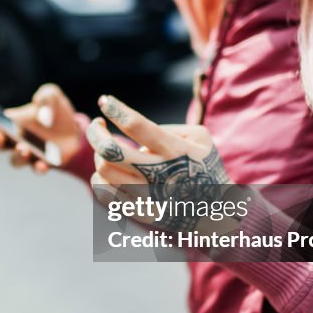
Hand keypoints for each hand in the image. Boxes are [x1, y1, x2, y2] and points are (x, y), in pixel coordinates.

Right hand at [0, 83, 82, 174]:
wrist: (76, 132)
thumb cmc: (56, 112)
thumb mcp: (53, 95)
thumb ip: (46, 95)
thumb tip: (40, 112)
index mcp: (10, 121)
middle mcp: (14, 140)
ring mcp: (27, 154)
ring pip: (14, 160)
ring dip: (16, 156)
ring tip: (24, 149)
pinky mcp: (43, 164)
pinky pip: (36, 168)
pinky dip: (38, 167)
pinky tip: (42, 164)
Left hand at [86, 94, 230, 228]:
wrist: (216, 210)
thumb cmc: (203, 166)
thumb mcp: (199, 139)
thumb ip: (167, 129)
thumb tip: (134, 132)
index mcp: (175, 151)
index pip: (137, 126)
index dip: (116, 110)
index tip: (105, 101)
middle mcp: (158, 174)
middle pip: (110, 150)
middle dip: (95, 132)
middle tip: (97, 124)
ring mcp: (147, 195)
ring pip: (103, 170)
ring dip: (99, 154)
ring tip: (108, 149)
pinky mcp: (139, 211)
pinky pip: (104, 193)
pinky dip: (99, 177)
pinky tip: (108, 170)